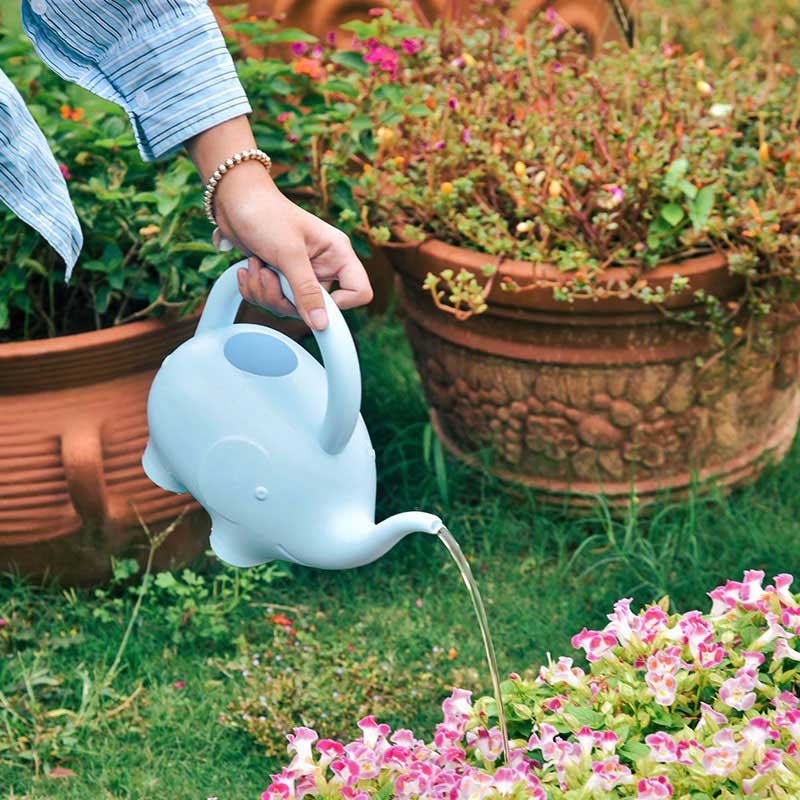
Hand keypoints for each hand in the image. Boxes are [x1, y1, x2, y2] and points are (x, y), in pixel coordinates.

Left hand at [185, 116, 371, 329]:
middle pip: (316, 307)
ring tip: (256, 265)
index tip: (310, 297)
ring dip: (265, 291)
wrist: (234, 199)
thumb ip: (306, 291)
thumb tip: (321, 324)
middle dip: (285, 297)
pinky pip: (271, 301)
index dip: (338, 303)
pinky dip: (255, 289)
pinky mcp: (280, 278)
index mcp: (337, 253)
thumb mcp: (289, 253)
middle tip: (269, 274)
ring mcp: (300, 274)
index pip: (359, 292)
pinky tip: (249, 268)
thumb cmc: (266, 214)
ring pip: (289, 308)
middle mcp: (323, 266)